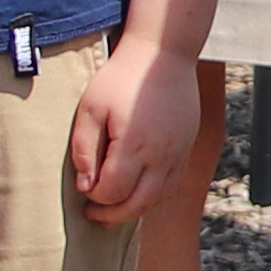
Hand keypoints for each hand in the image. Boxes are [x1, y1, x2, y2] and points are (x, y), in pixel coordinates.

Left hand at [69, 42, 195, 222]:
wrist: (163, 55)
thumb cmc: (122, 78)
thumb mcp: (90, 108)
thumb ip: (84, 149)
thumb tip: (86, 185)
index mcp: (133, 145)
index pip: (112, 192)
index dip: (94, 198)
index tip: (83, 188)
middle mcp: (160, 155)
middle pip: (137, 204)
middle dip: (112, 215)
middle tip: (93, 215)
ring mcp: (177, 153)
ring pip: (157, 199)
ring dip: (133, 210)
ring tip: (114, 209)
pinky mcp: (186, 148)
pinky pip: (171, 184)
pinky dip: (153, 196)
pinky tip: (138, 192)